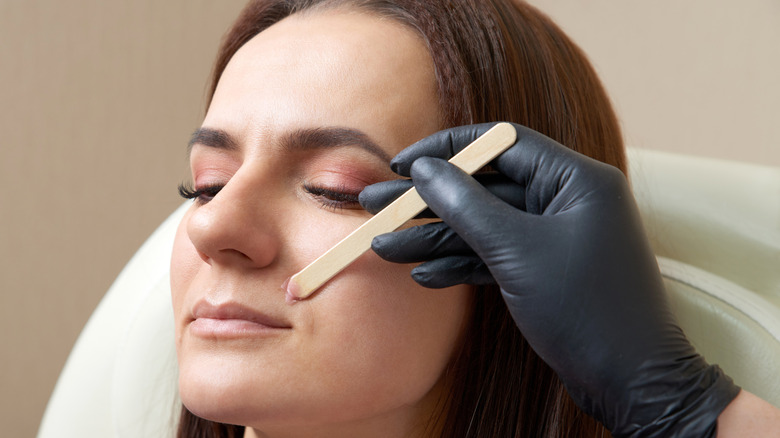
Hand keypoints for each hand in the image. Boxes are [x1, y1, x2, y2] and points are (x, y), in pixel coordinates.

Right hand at [360, 122, 739, 436]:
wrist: (630, 380)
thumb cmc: (585, 309)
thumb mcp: (516, 250)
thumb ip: (467, 205)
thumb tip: (425, 170)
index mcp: (576, 179)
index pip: (502, 143)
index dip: (447, 149)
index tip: (402, 163)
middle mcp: (567, 200)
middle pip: (485, 187)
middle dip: (429, 201)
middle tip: (376, 204)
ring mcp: (556, 237)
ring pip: (485, 226)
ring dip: (436, 238)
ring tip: (385, 245)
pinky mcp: (546, 270)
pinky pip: (497, 255)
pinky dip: (463, 264)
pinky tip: (425, 274)